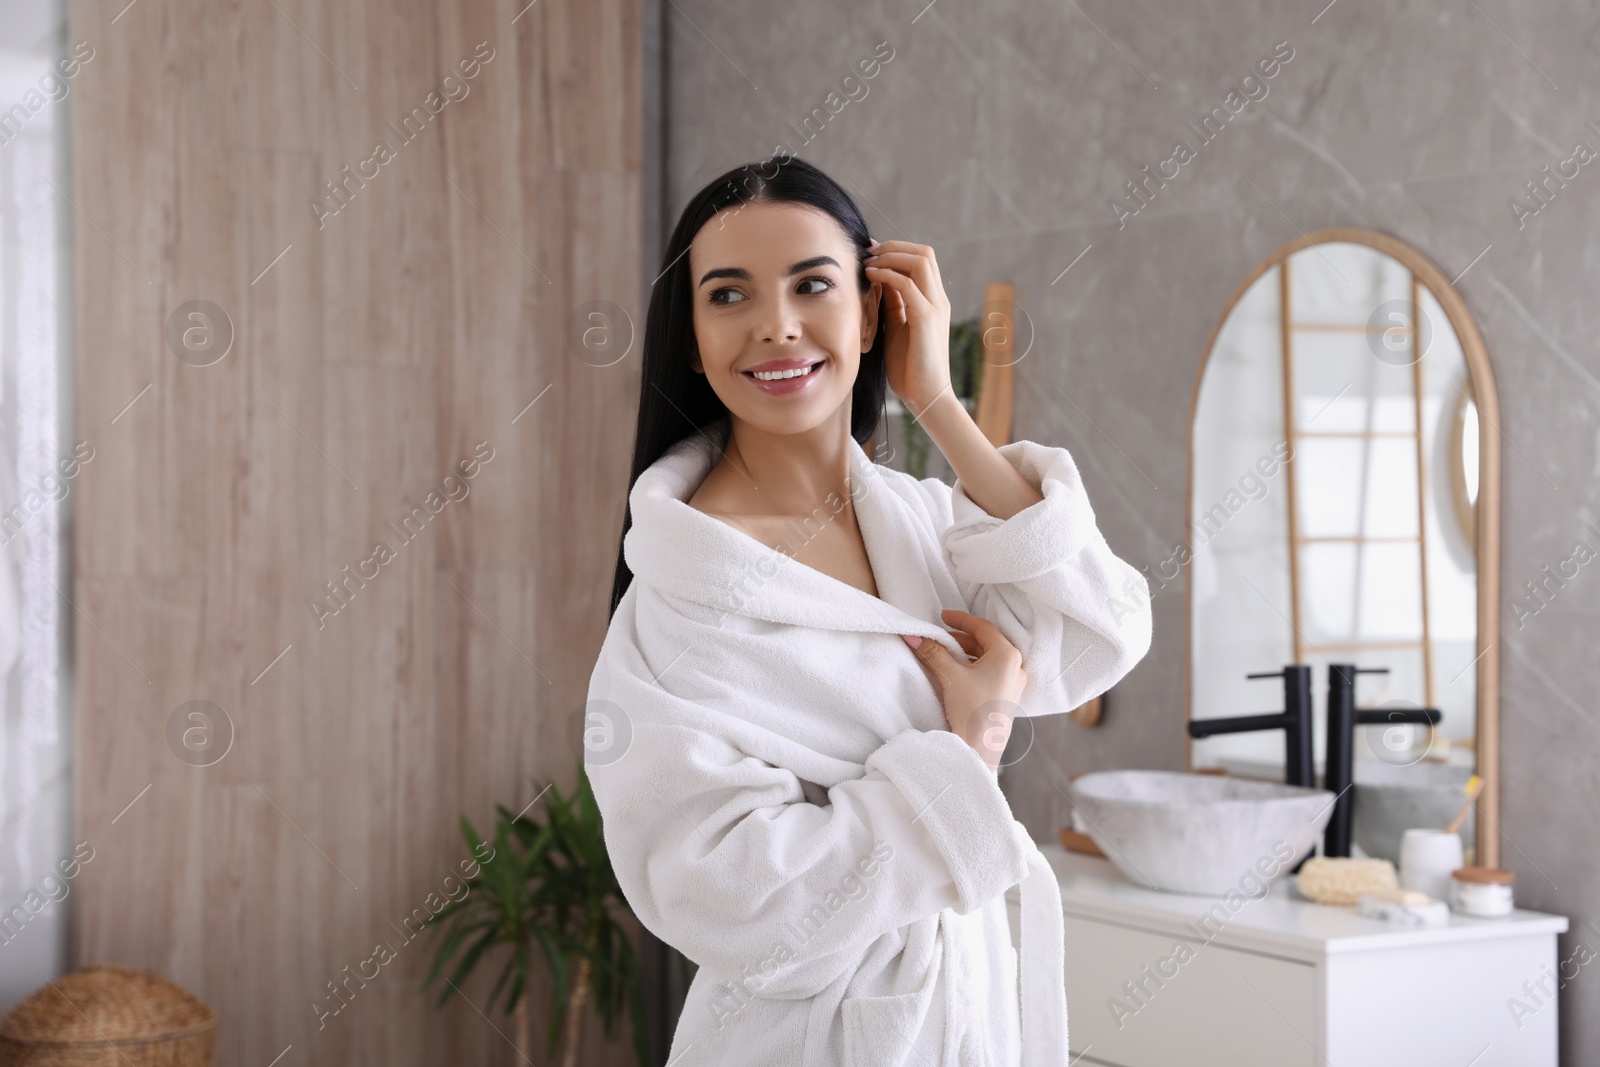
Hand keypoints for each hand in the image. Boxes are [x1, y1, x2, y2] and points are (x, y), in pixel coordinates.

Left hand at [865, 239, 951, 417]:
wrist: (926, 396)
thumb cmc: (910, 368)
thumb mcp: (898, 329)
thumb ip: (894, 305)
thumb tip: (881, 283)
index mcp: (934, 301)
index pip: (921, 260)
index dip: (896, 250)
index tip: (871, 252)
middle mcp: (938, 300)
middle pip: (924, 252)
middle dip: (894, 246)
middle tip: (868, 252)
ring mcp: (935, 307)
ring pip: (920, 261)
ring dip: (891, 256)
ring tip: (869, 262)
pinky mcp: (927, 319)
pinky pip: (907, 285)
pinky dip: (887, 274)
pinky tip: (871, 277)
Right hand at [902, 609, 1024, 772]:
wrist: (978, 752)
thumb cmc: (971, 711)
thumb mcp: (950, 676)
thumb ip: (933, 652)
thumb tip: (914, 636)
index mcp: (1008, 656)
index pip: (983, 628)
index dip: (961, 620)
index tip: (943, 616)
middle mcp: (1016, 667)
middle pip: (987, 643)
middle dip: (961, 638)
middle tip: (940, 637)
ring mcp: (1014, 684)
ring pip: (988, 659)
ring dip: (967, 653)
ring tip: (945, 654)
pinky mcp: (1007, 698)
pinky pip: (991, 673)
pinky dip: (973, 667)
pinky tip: (957, 672)